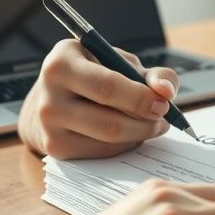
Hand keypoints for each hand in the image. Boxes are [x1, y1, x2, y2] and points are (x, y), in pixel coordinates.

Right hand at [19, 39, 180, 158]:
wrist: (50, 98)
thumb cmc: (93, 75)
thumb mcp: (118, 63)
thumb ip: (152, 74)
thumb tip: (166, 91)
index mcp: (62, 62)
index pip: (108, 86)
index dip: (141, 99)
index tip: (164, 104)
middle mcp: (48, 94)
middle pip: (110, 121)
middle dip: (145, 123)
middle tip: (162, 120)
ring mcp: (48, 125)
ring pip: (109, 140)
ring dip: (138, 135)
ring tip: (149, 124)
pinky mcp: (54, 148)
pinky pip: (101, 152)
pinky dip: (124, 145)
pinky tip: (129, 133)